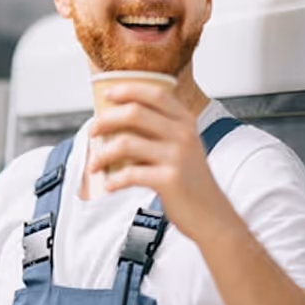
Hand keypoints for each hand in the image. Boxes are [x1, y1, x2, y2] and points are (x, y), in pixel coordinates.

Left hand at [88, 82, 226, 242]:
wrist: (211, 215)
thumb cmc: (190, 181)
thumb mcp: (183, 148)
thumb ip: (160, 131)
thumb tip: (118, 122)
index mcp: (186, 122)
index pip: (155, 94)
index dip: (128, 90)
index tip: (108, 94)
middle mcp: (183, 135)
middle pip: (134, 113)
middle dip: (106, 120)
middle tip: (93, 132)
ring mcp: (177, 157)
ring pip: (126, 143)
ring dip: (102, 154)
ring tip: (94, 164)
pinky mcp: (169, 180)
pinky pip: (130, 174)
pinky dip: (114, 180)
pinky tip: (109, 185)